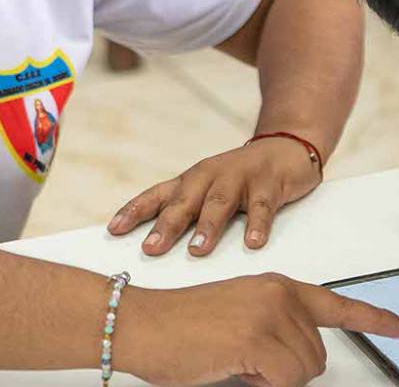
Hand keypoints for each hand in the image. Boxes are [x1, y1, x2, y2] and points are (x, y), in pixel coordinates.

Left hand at [108, 137, 320, 255]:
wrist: (285, 148)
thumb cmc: (239, 180)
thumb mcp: (208, 191)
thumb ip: (187, 215)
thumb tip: (154, 251)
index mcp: (190, 182)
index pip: (156, 196)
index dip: (134, 212)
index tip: (113, 231)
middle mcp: (209, 177)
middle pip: (184, 202)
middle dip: (166, 226)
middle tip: (151, 249)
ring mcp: (239, 178)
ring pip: (219, 203)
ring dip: (207, 227)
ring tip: (197, 250)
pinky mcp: (269, 183)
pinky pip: (262, 206)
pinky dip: (257, 224)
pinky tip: (253, 243)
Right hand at [114, 273, 398, 386]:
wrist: (138, 322)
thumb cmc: (179, 328)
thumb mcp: (239, 323)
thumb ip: (275, 335)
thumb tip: (299, 366)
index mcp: (278, 287)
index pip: (339, 304)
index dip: (376, 319)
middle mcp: (281, 295)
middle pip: (318, 356)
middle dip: (286, 373)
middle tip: (243, 362)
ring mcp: (271, 314)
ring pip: (304, 371)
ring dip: (272, 381)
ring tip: (233, 361)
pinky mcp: (258, 338)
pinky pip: (285, 381)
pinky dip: (261, 386)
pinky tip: (232, 368)